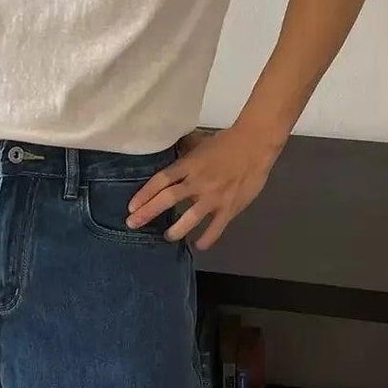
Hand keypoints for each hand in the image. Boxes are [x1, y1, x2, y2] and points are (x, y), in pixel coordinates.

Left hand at [126, 122, 286, 250]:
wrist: (256, 145)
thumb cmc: (227, 142)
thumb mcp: (200, 142)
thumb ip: (183, 152)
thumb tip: (166, 151)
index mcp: (189, 165)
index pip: (161, 180)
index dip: (144, 194)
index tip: (131, 207)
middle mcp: (198, 182)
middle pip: (168, 199)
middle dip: (148, 212)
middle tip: (133, 224)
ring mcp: (214, 197)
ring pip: (190, 218)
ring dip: (176, 230)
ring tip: (167, 236)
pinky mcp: (230, 207)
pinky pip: (216, 228)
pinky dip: (207, 238)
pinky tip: (199, 245)